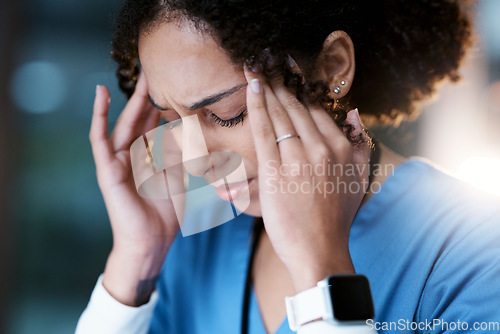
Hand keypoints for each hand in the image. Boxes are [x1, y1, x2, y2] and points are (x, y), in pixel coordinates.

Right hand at [90, 71, 181, 304]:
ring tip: (141, 74)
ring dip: (131, 99)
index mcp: (150, 158)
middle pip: (141, 119)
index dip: (163, 104)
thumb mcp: (179, 176)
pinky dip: (98, 115)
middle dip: (150, 95)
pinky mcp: (107, 168)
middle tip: (158, 70)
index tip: (175, 83)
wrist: (151, 240)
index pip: (156, 124)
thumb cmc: (165, 213)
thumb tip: (188, 127)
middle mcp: (133, 155)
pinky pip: (99, 138)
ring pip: (124, 122)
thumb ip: (180, 152)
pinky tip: (99, 93)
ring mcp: (118, 160)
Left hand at [243, 62, 371, 291]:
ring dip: (267, 87)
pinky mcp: (277, 171)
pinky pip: (265, 130)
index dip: (300, 88)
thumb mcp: (358, 178)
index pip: (317, 110)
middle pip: (297, 107)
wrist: (320, 250)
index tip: (289, 71)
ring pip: (280, 114)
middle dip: (280, 81)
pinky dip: (258, 106)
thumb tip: (353, 110)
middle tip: (267, 60)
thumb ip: (358, 143)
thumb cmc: (336, 218)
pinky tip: (252, 87)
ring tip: (255, 67)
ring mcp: (299, 158)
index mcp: (341, 148)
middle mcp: (322, 148)